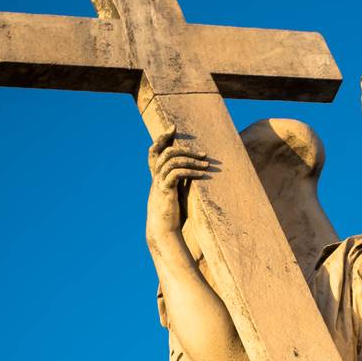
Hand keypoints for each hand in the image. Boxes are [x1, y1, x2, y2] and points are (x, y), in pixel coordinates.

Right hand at [146, 129, 218, 247]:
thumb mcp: (177, 194)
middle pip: (164, 152)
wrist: (164, 232)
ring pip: (171, 161)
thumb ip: (181, 182)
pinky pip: (176, 174)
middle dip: (182, 147)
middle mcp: (156, 177)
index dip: (161, 137)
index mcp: (157, 177)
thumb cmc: (172, 216)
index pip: (154, 151)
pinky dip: (190, 171)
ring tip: (207, 164)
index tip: (173, 128)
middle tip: (202, 152)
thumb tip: (194, 172)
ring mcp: (159, 183)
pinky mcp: (165, 191)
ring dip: (191, 159)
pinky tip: (202, 174)